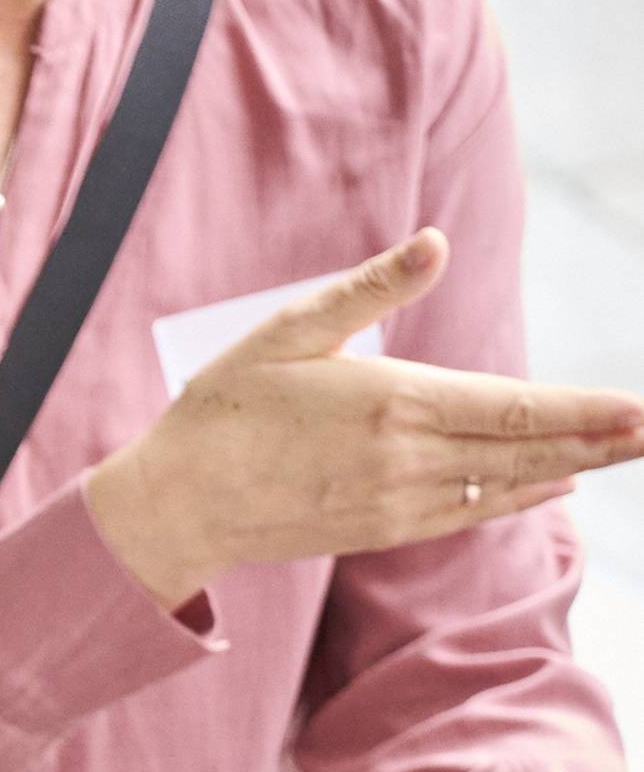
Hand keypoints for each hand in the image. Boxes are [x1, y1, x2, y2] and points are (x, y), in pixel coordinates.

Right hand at [83, 233, 643, 609]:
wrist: (174, 507)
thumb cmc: (222, 410)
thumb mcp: (286, 332)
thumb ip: (370, 289)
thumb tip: (435, 243)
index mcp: (391, 402)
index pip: (515, 405)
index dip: (586, 407)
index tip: (640, 405)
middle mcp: (407, 459)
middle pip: (527, 447)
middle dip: (602, 437)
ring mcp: (398, 502)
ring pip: (508, 483)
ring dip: (574, 465)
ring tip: (628, 451)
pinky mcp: (382, 528)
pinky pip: (470, 512)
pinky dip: (521, 497)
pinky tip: (554, 483)